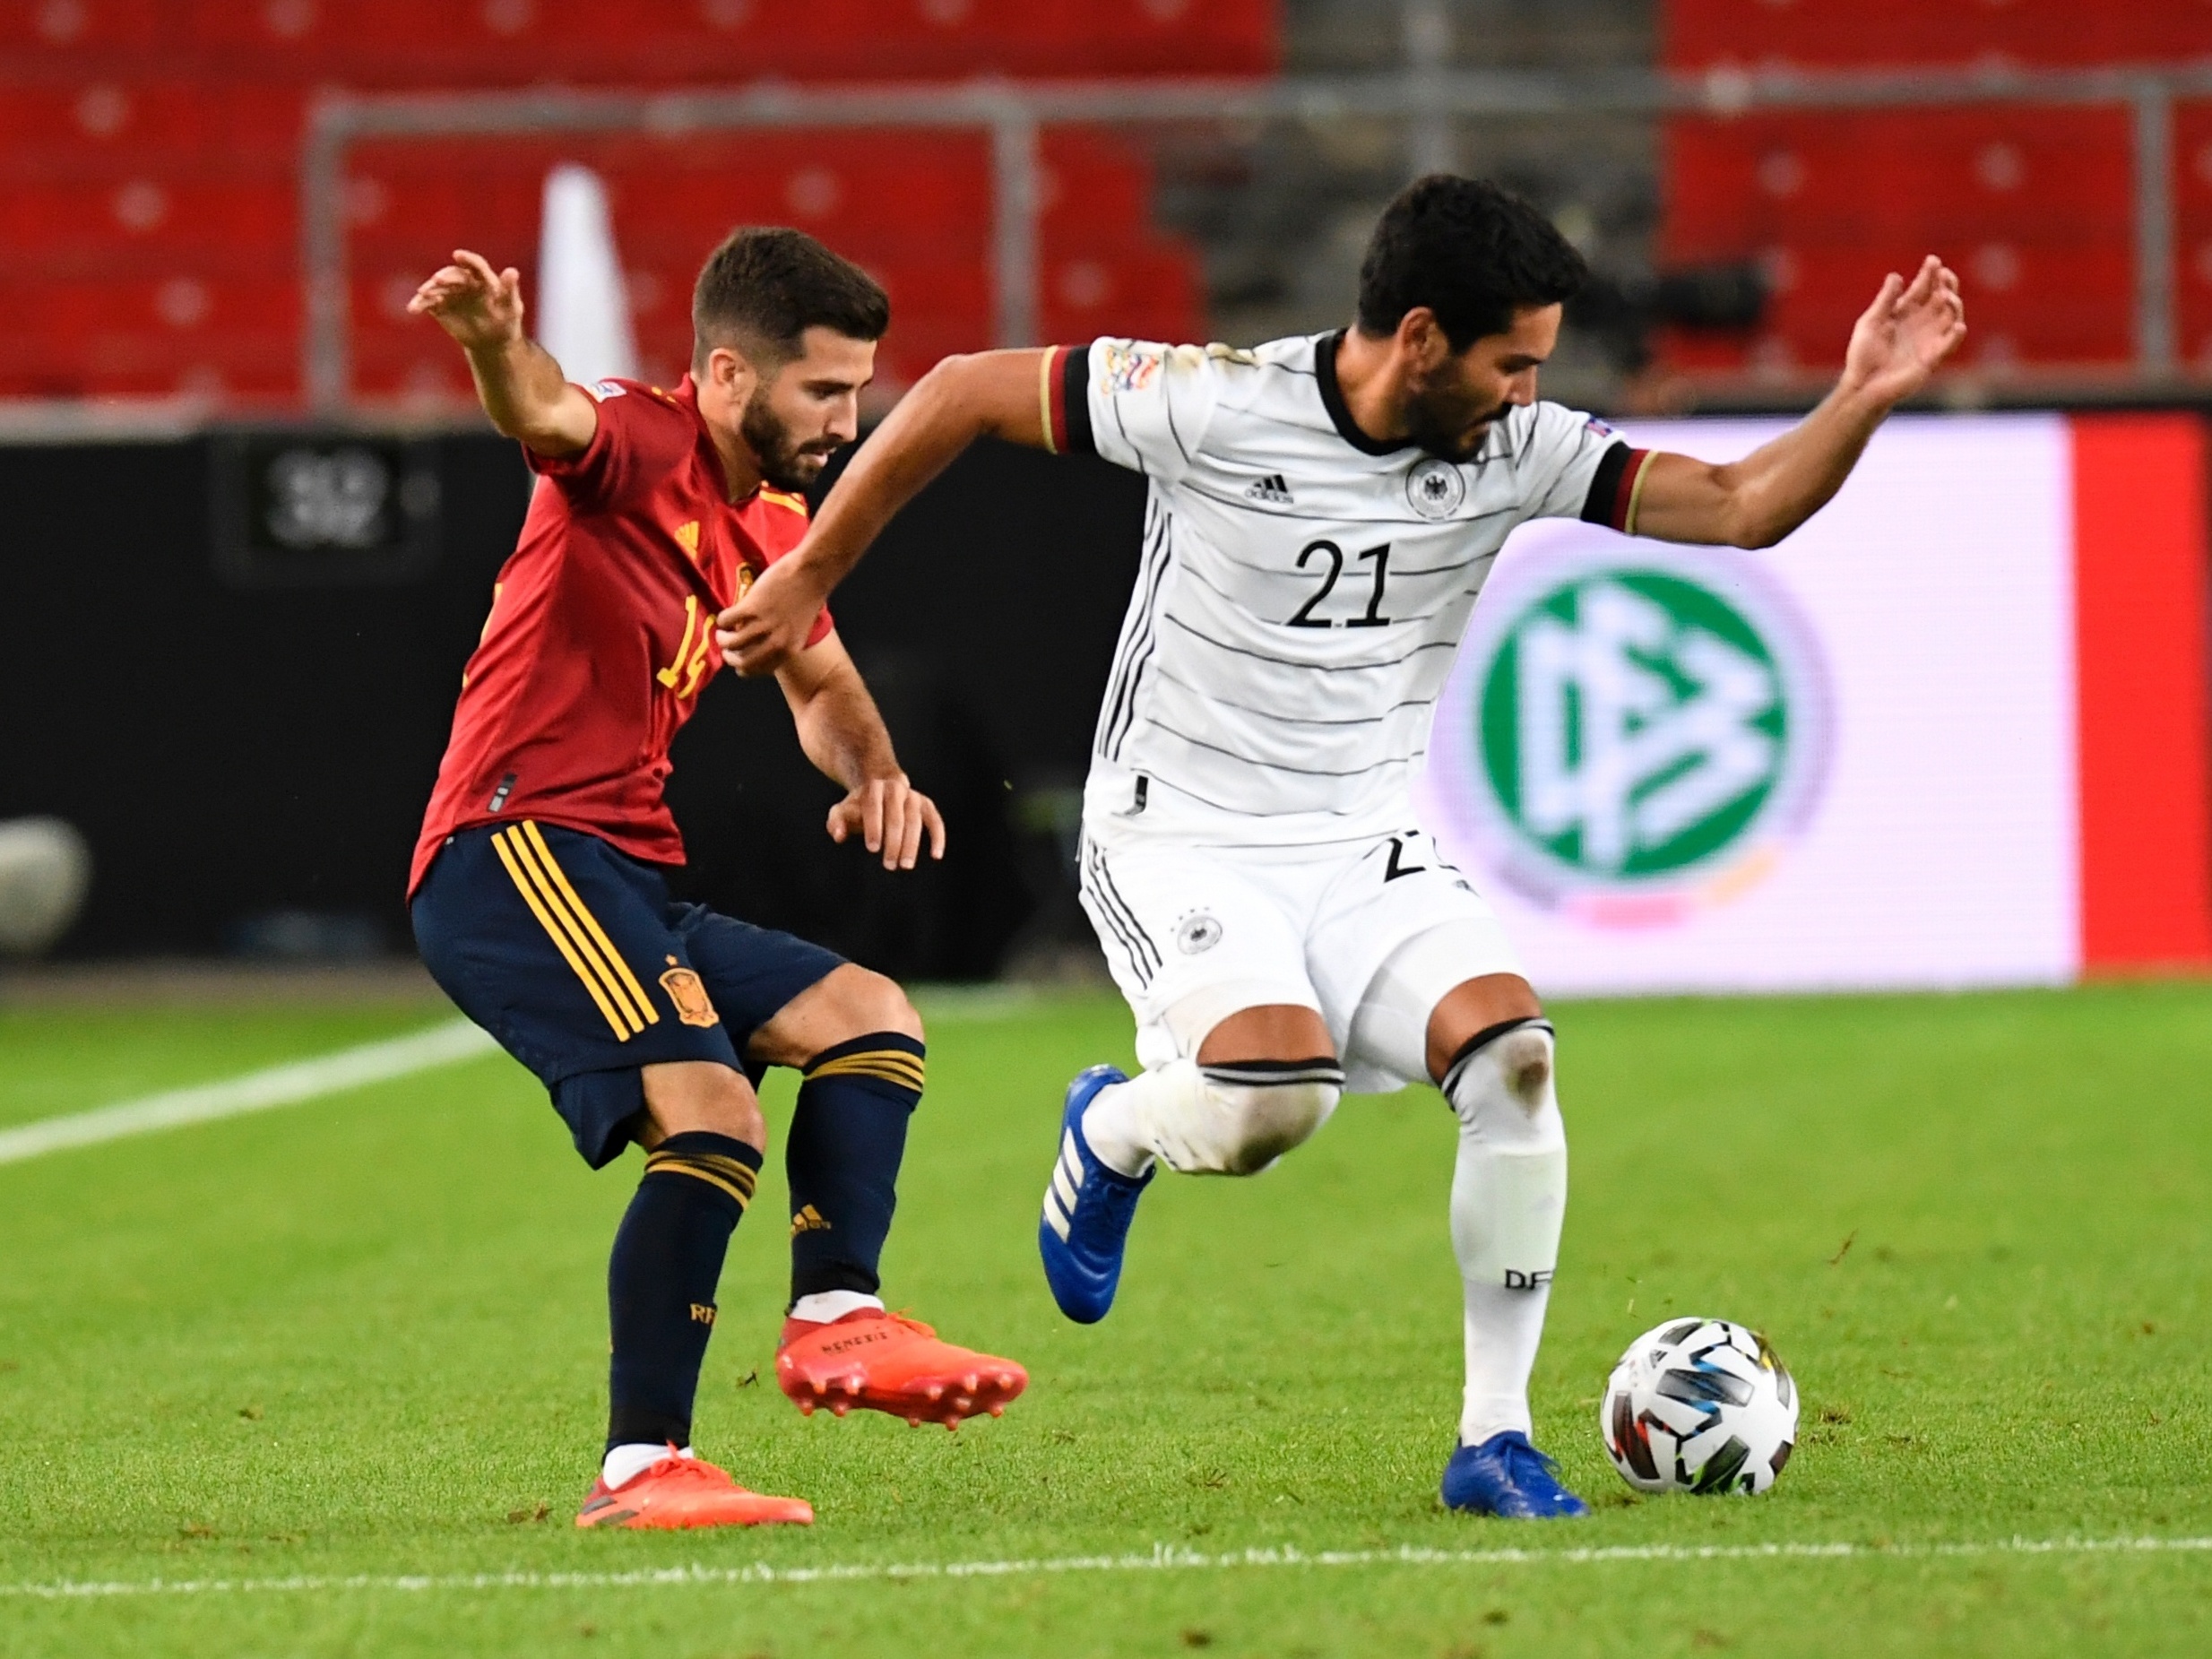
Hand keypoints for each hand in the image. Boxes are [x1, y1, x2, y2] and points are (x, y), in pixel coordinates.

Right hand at [406, 249, 525, 353]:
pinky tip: (413, 309)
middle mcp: (465, 282)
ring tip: (423, 294)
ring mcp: (451, 293)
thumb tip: (512, 271)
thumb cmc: (506, 323)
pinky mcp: (440, 306)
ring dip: (429, 289)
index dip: (467, 259)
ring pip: (438, 287)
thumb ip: (510, 290)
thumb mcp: (512, 308)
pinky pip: (428, 303)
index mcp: (483, 279)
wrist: (493, 342)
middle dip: (446, 276)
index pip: (476, 265)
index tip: (458, 255)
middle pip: (453, 275)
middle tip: (438, 279)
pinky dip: (420, 304)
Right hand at [716, 555, 825, 677]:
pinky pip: (727, 620)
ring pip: (731, 643)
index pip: (758, 670)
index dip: (744, 666)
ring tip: (721, 631)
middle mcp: (777, 643)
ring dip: (722, 638)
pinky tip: (726, 616)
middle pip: (742, 662)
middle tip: (725, 649)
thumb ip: (780, 641)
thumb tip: (755, 646)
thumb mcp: (797, 630)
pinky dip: (722, 620)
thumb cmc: (807, 598)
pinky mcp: (752, 607)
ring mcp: (764, 625)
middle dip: (729, 657)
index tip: (738, 658)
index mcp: (789, 651)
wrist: (812, 573)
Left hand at [827, 775, 945, 870]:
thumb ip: (836, 822)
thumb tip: (839, 835)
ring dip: (911, 845)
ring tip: (905, 866)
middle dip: (893, 842)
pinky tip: (936, 856)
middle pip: (896, 817)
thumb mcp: (842, 810)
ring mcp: (913, 796)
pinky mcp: (926, 805)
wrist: (880, 790)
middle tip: (890, 865)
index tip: (873, 849)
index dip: (874, 828)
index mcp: (873, 787)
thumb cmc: (859, 808)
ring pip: (915, 821)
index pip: (874, 807)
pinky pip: (935, 821)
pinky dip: (938, 838)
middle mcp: (896, 788)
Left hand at [1841, 255, 1965, 407]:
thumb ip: (1885, 301)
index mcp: (1905, 312)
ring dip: (1953, 305)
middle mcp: (1921, 323)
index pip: (1923, 288)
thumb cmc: (1863, 355)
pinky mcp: (1932, 359)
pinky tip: (1958, 326)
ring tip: (1946, 296)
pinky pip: (1949, 345)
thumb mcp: (1871, 322)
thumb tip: (1896, 276)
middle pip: (1942, 298)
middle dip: (1946, 285)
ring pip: (1951, 317)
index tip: (1933, 261)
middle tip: (1944, 275)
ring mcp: (1929, 340)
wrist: (1862, 385)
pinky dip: (1956, 336)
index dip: (1930, 274)